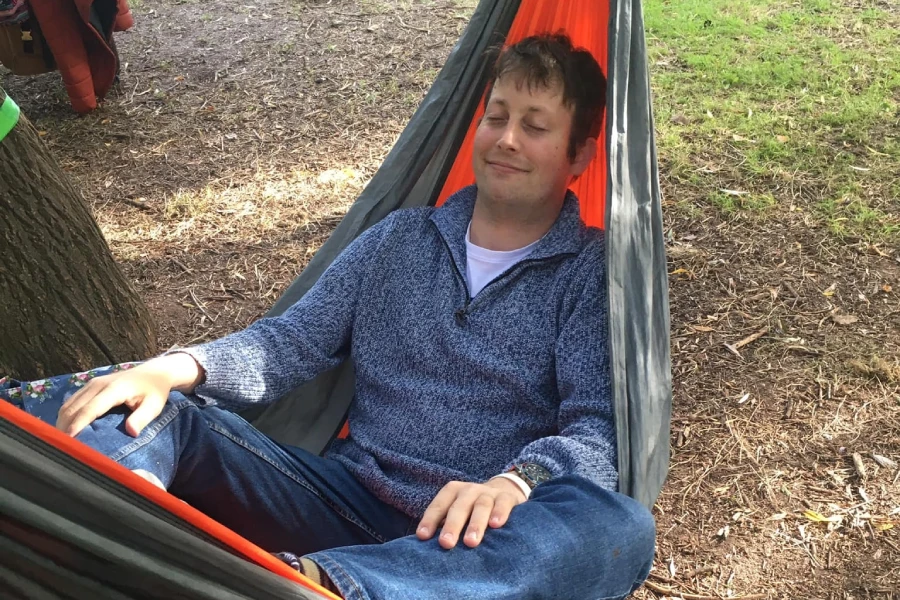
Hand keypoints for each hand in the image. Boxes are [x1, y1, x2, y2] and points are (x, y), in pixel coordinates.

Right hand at [57, 354, 197, 436]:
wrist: (153, 372)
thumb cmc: (155, 391)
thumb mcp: (154, 405)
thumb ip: (142, 418)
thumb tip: (131, 432)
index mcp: (114, 389)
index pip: (91, 409)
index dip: (78, 424)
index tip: (68, 440)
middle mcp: (98, 384)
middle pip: (73, 407)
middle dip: (65, 427)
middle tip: (61, 448)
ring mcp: (92, 384)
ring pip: (68, 405)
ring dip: (62, 422)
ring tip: (61, 442)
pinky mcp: (89, 386)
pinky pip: (71, 402)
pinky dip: (66, 416)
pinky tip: (66, 430)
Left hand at [416, 478, 525, 548]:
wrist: (505, 489)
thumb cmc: (473, 508)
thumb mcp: (458, 511)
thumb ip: (445, 524)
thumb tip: (426, 548)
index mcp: (453, 492)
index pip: (439, 505)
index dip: (430, 520)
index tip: (422, 537)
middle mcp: (469, 490)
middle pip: (459, 506)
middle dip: (452, 525)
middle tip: (446, 543)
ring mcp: (489, 493)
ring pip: (481, 506)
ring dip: (475, 523)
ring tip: (471, 542)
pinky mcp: (507, 497)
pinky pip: (503, 503)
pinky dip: (499, 512)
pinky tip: (496, 524)